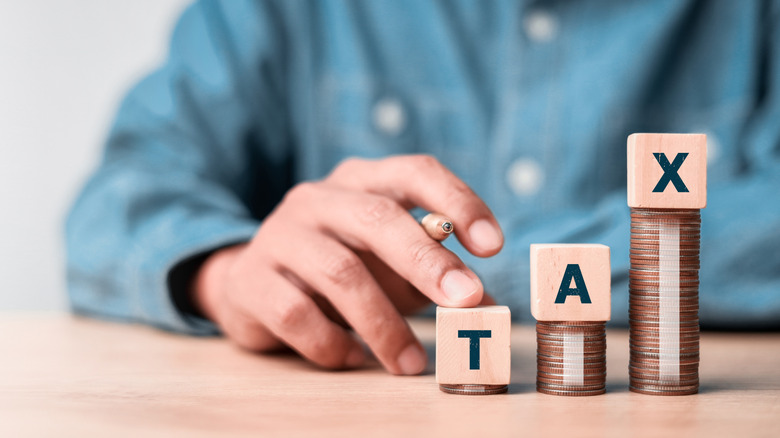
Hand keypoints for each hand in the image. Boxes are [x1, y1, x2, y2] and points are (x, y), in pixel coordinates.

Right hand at [191, 155, 503, 374]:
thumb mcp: (394, 266)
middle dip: (427, 262)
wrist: (254, 284)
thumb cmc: (342, 270)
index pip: (415, 171)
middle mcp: (319, 198)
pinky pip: (297, 313)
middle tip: (466, 300)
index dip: (458, 202)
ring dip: (385, 324)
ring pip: (341, 272)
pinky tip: (352, 357)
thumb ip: (438, 277)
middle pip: (377, 218)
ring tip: (412, 362)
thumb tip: (490, 307)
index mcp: (363, 182)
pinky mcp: (252, 279)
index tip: (493, 246)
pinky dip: (333, 343)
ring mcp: (280, 234)